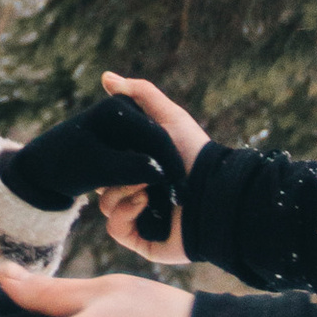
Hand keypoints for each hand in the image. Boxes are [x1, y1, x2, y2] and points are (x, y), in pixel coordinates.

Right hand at [92, 73, 204, 264]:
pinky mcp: (141, 239)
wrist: (216, 194)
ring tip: (148, 187)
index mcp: (139, 167)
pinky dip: (127, 212)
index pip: (105, 161)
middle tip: (137, 168)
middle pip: (100, 183)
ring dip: (123, 192)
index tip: (110, 145)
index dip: (105, 153)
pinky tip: (146, 202)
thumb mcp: (169, 117)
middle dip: (114, 173)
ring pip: (105, 205)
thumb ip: (140, 93)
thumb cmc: (195, 154)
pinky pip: (115, 227)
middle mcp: (136, 192)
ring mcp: (138, 217)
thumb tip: (106, 77)